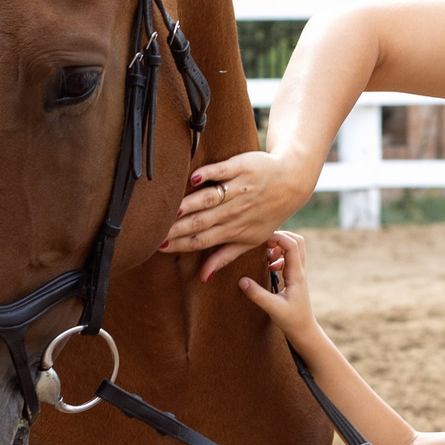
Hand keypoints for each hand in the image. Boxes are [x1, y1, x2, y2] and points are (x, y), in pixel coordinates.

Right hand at [163, 150, 315, 280]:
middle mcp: (234, 212)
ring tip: (171, 210)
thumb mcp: (251, 240)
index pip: (202, 240)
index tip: (158, 246)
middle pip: (202, 222)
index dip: (181, 244)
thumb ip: (225, 257)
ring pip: (210, 199)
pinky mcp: (242, 167)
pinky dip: (210, 174)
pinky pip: (224, 171)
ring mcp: (238, 189)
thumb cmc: (267, 213)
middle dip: (178, 228)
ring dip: (191, 204)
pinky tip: (195, 178)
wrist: (290, 182)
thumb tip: (203, 277)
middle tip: (154, 231)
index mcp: (234, 230)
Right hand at [235, 230, 316, 344]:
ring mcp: (299, 273)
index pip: (292, 245)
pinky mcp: (295, 278)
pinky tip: (270, 268)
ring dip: (280, 246)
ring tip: (266, 256)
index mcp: (296, 274)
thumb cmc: (292, 320)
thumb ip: (257, 294)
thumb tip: (241, 280)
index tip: (261, 240)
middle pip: (297, 241)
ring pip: (295, 248)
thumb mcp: (273, 308)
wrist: (304, 330)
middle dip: (280, 236)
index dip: (277, 237)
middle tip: (263, 243)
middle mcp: (300, 271)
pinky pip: (291, 258)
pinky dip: (280, 256)